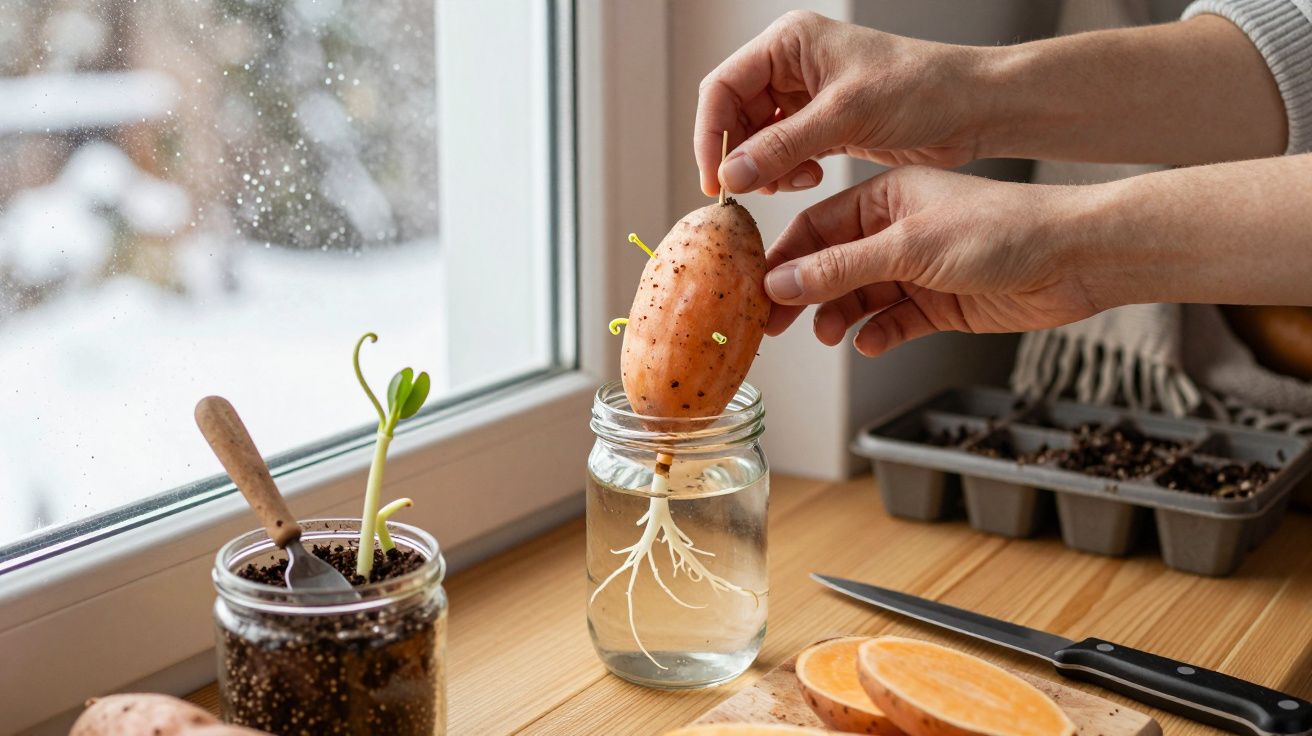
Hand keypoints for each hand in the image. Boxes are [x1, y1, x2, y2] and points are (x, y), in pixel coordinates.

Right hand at [695, 10, 989, 196]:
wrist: (973, 108)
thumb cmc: (921, 88)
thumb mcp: (845, 115)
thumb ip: (782, 146)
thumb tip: (731, 174)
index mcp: (789, 42)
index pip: (722, 87)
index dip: (711, 134)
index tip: (714, 179)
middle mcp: (792, 65)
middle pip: (736, 114)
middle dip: (741, 155)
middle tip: (748, 191)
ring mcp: (807, 96)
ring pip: (758, 138)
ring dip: (766, 167)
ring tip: (793, 180)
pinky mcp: (824, 124)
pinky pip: (784, 152)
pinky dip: (787, 171)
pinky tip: (809, 177)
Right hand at [764, 166, 1102, 355]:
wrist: (1073, 260)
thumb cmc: (1001, 231)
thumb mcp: (909, 248)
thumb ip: (841, 269)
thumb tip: (782, 284)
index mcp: (885, 198)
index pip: (816, 228)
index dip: (784, 260)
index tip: (757, 289)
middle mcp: (895, 232)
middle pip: (830, 267)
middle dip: (803, 295)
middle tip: (776, 325)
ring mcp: (916, 270)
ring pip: (858, 298)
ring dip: (840, 317)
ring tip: (830, 334)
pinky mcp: (938, 304)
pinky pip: (893, 322)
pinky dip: (878, 334)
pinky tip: (872, 342)